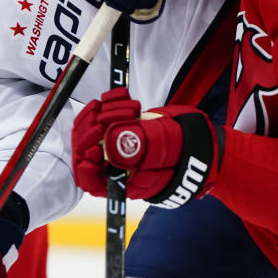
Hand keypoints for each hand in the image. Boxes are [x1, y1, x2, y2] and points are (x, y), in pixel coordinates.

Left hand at [72, 87, 221, 207]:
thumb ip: (137, 154)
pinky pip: (101, 113)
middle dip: (90, 132)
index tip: (92, 150)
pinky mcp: (115, 124)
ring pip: (91, 128)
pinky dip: (109, 101)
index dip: (86, 168)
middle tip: (102, 119)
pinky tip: (123, 96)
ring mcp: (111, 143)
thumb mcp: (161, 157)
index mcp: (119, 180)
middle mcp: (110, 164)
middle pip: (85, 150)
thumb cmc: (179, 155)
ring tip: (128, 108)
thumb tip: (110, 148)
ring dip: (102, 113)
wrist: (192, 141)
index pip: (91, 181)